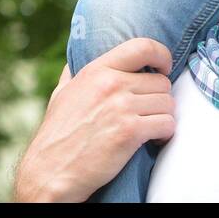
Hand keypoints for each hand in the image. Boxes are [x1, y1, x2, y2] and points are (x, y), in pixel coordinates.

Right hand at [13, 39, 174, 201]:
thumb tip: (74, 60)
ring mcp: (121, 107)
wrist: (50, 170)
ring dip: (163, 117)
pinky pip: (167, 124)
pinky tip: (153, 140)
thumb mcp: (61, 94)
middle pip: (161, 81)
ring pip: (168, 103)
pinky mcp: (130, 132)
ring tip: (151, 127)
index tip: (164, 68)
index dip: (162, 55)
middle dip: (160, 99)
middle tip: (150, 112)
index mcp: (97, 70)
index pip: (143, 46)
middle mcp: (111, 84)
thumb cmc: (56, 135)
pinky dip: (165, 134)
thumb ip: (72, 74)